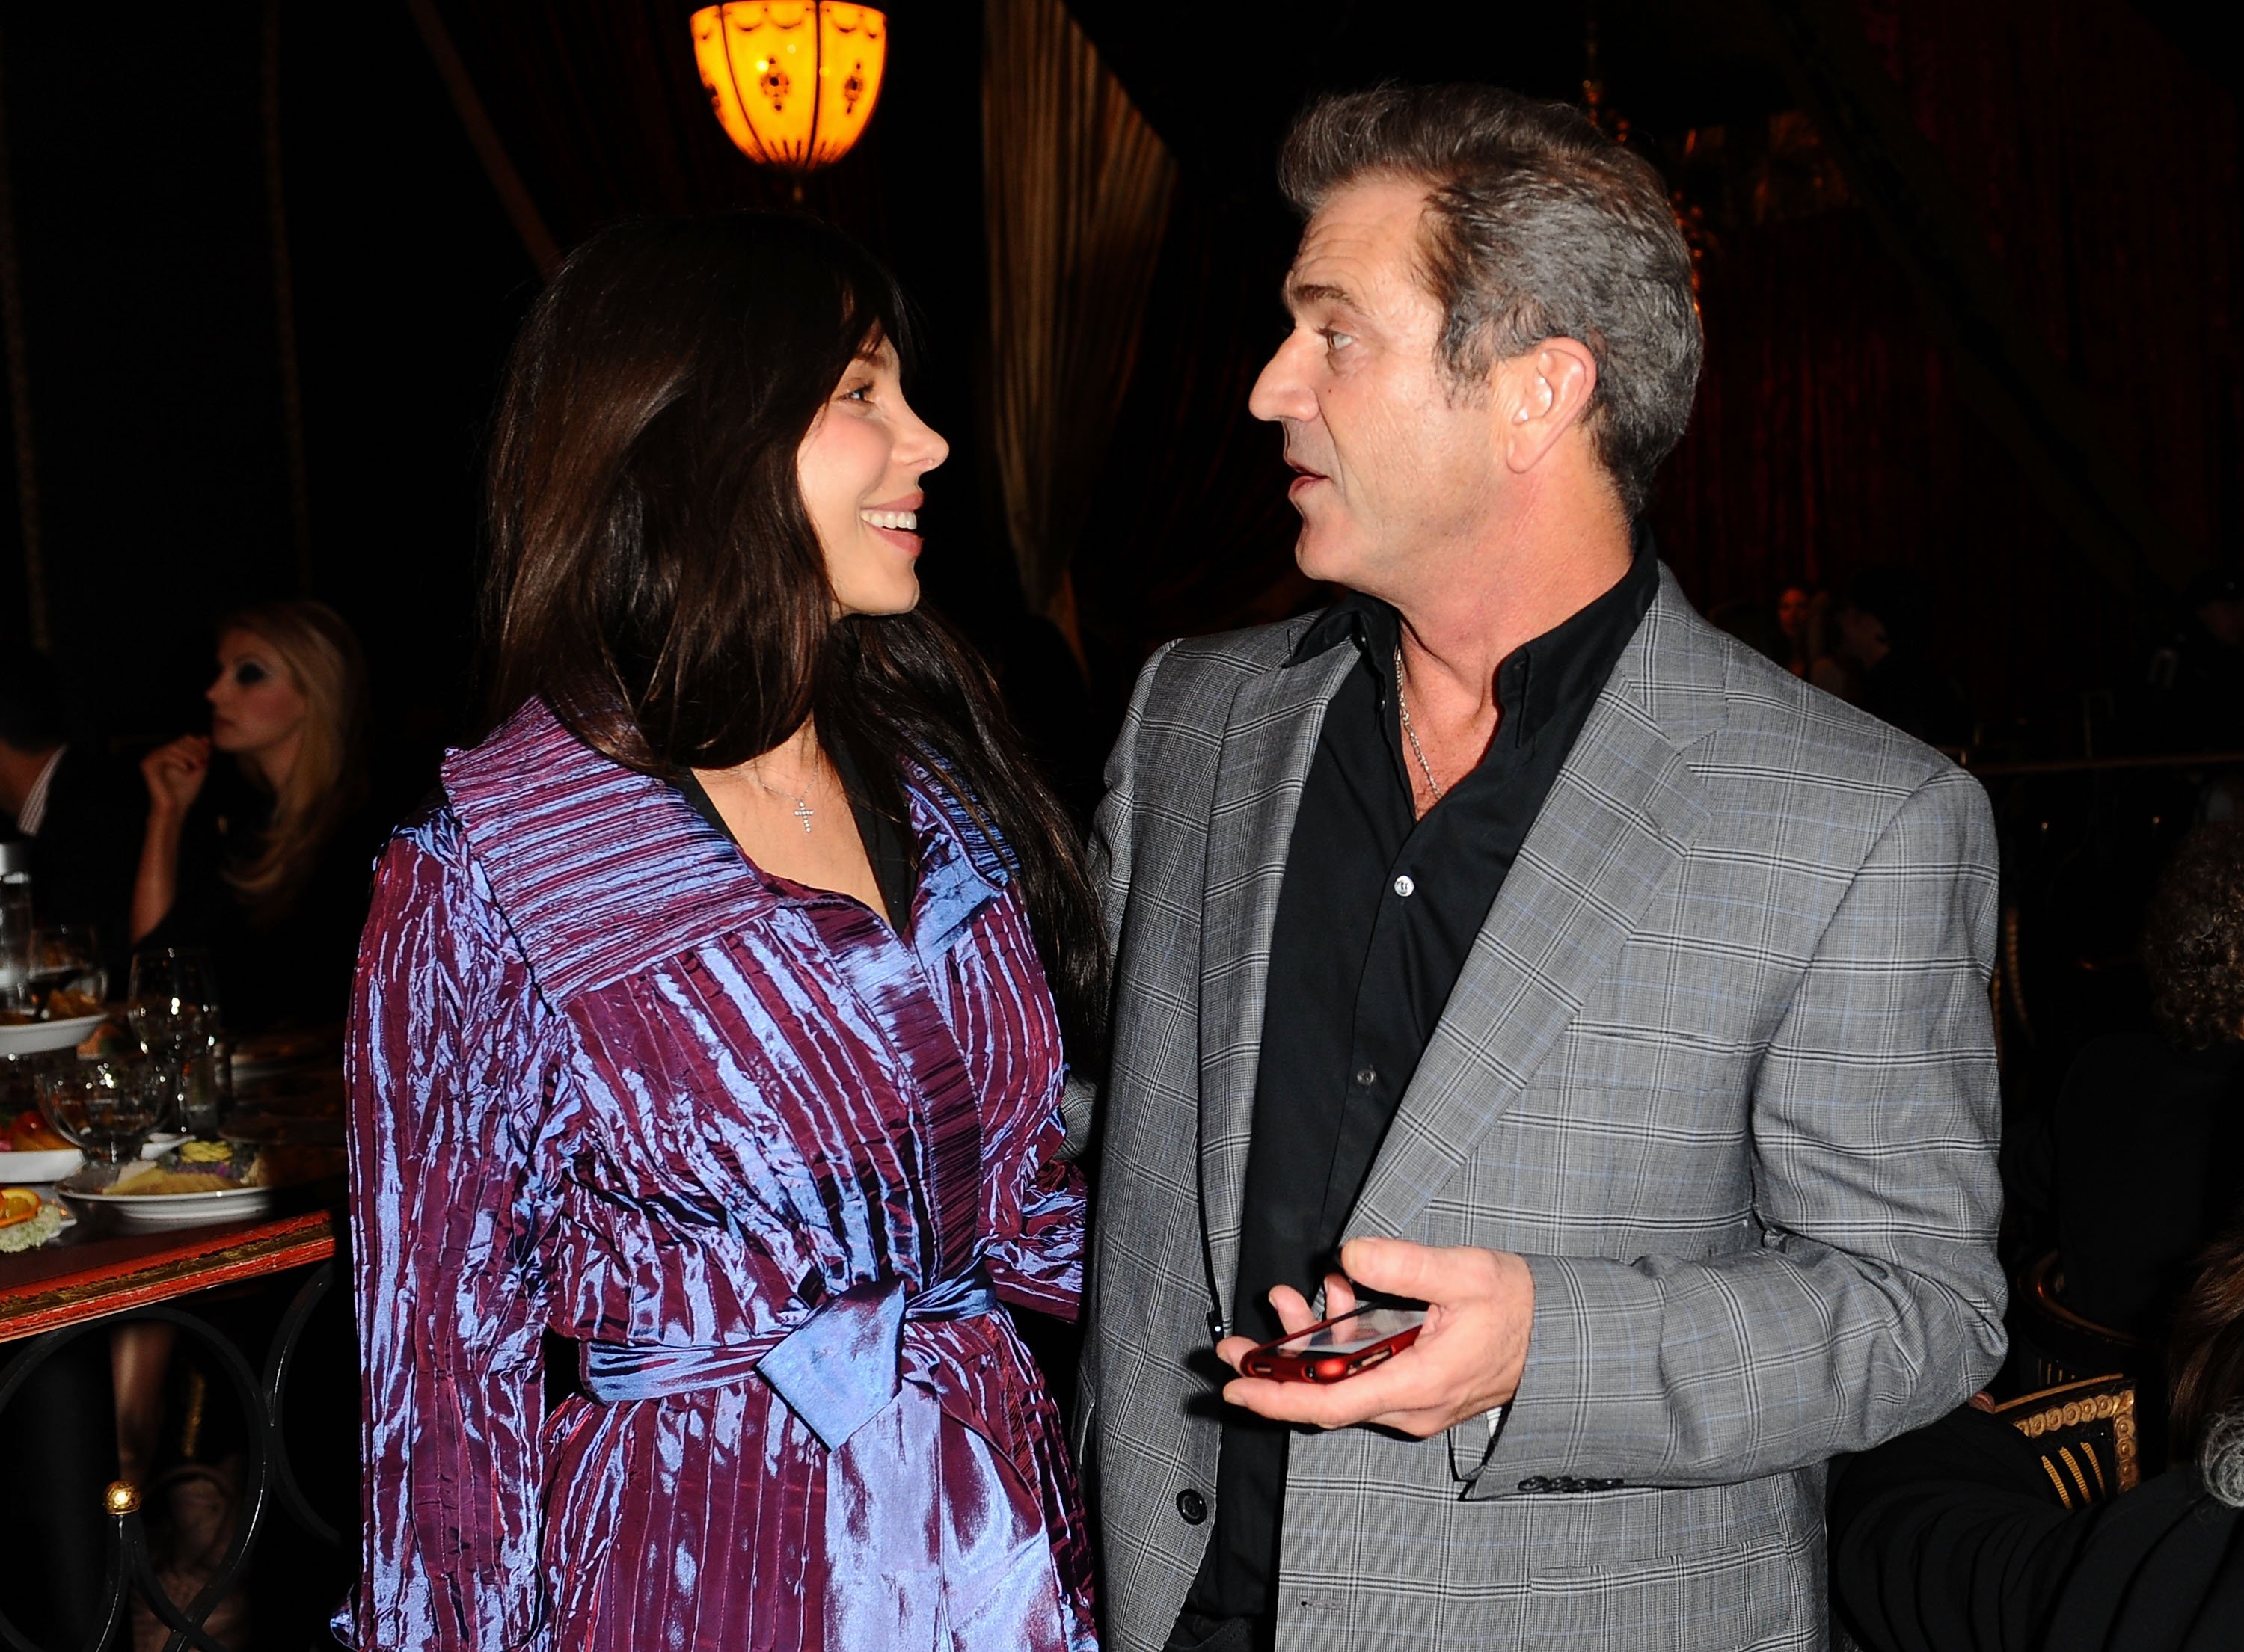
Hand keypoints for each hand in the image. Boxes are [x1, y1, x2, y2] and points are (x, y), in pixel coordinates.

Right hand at [140, 735, 210, 819]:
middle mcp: (158, 753)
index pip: (186, 738)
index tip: (208, 756)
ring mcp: (151, 759)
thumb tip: (206, 736)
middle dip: (196, 750)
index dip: (199, 744)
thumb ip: (202, 754)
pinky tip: (187, 770)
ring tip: (197, 765)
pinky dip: (179, 761)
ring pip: (174, 747)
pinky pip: (165, 755)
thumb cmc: (186, 792)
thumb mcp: (199, 769)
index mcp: (169, 753)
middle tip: (203, 762)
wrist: (175, 808)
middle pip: (181, 740)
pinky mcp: (147, 765)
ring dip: (189, 755)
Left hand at [1215, 1237, 1533, 1437]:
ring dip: (1309, 1344)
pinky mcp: (1415, 1389)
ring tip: (1287, 1299)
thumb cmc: (1517, 1307)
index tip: (1235, 1386)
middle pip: (1326, 1395)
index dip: (1277, 1398)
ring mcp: (1412, 1402)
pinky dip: (1341, 1341)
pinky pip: (1364, 1372)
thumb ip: (1405, 1265)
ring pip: (1342, 1381)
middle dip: (1279, 1366)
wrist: (1559, 1336)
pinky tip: (1337, 1297)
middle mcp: (1409, 1406)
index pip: (1330, 1405)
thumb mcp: (1464, 1273)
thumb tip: (1349, 1256)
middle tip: (1237, 1344)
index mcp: (1417, 1385)